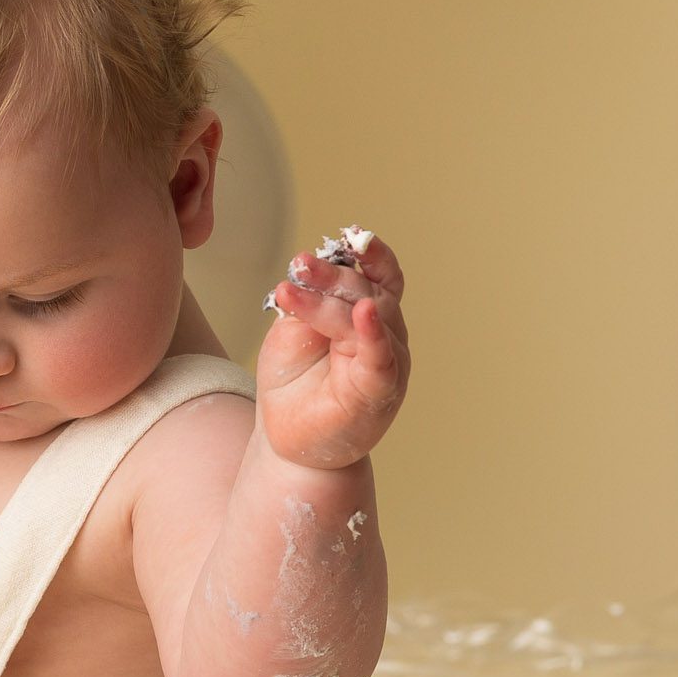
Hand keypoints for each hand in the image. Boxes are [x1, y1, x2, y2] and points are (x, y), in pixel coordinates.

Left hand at [257, 231, 409, 469]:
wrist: (291, 442)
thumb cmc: (294, 385)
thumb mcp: (292, 335)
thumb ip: (306, 305)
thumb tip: (309, 274)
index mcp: (366, 315)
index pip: (375, 276)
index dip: (368, 253)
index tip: (350, 233)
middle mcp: (384, 333)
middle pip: (366, 290)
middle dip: (331, 275)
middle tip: (298, 263)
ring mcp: (386, 360)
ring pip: (369, 317)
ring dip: (332, 300)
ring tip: (295, 288)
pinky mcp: (380, 388)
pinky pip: (382, 357)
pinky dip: (374, 334)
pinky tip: (365, 314)